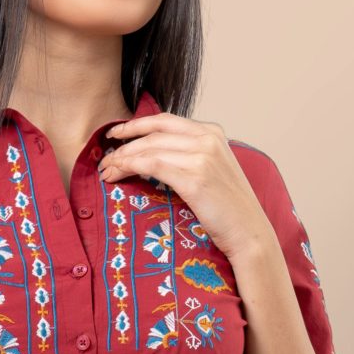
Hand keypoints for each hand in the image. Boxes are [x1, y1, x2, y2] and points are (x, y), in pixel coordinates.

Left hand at [98, 114, 272, 266]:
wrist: (249, 232)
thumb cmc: (229, 209)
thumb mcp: (213, 171)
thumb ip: (191, 156)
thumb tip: (156, 155)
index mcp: (213, 132)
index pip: (166, 121)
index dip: (136, 125)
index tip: (116, 133)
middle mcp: (208, 138)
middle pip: (154, 133)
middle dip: (124, 145)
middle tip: (104, 159)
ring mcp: (202, 156)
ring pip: (149, 148)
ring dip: (122, 158)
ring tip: (107, 171)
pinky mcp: (194, 177)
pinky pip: (152, 165)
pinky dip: (130, 167)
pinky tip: (118, 175)